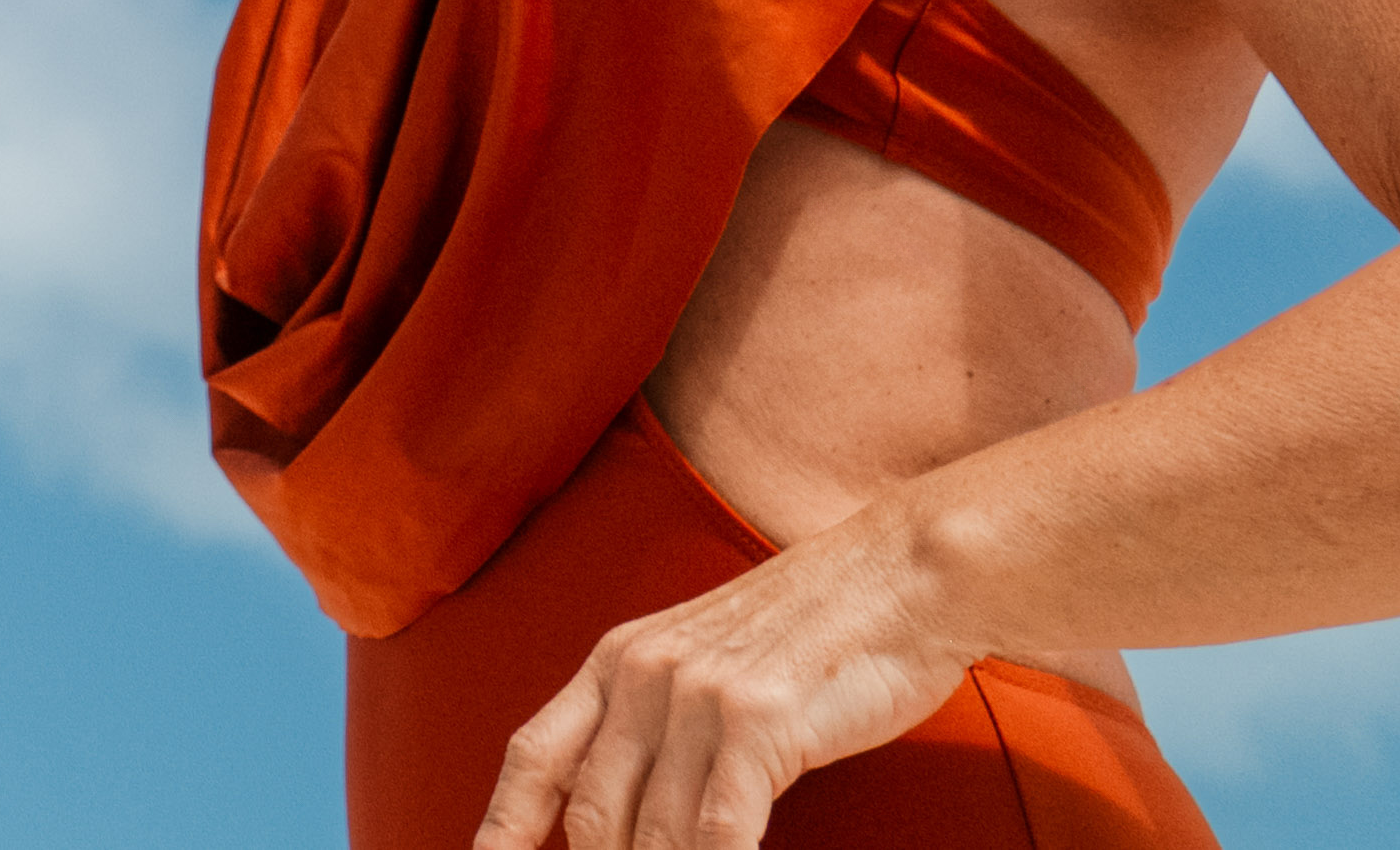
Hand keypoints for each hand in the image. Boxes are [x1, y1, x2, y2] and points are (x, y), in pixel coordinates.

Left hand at [472, 501, 986, 849]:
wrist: (899, 575)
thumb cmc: (812, 633)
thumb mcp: (703, 662)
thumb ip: (653, 724)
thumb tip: (623, 809)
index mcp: (617, 660)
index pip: (534, 758)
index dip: (500, 827)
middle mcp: (641, 673)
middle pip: (591, 814)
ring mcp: (696, 695)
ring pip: (655, 834)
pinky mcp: (755, 721)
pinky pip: (718, 831)